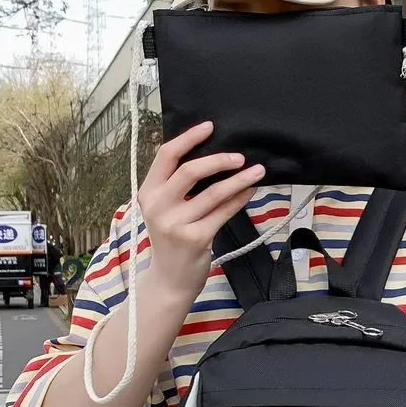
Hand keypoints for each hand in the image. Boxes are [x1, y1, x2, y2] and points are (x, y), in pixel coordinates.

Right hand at [136, 123, 263, 301]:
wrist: (170, 279)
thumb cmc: (172, 239)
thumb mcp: (165, 209)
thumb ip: (177, 185)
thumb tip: (212, 155)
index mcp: (148, 192)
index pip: (166, 156)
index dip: (189, 138)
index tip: (210, 126)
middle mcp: (157, 206)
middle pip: (190, 171)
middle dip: (219, 160)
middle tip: (240, 156)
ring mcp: (176, 224)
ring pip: (213, 193)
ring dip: (239, 180)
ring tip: (257, 170)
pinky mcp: (195, 238)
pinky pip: (223, 212)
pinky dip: (239, 199)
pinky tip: (250, 191)